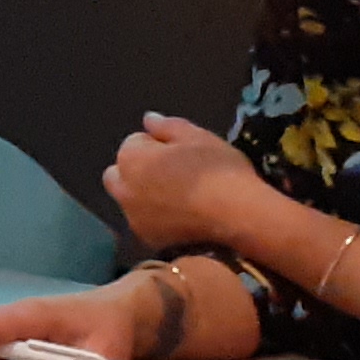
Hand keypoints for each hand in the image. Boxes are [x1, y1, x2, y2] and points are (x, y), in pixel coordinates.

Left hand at [106, 112, 265, 251]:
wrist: (238, 218)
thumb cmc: (218, 170)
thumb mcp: (198, 137)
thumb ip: (167, 126)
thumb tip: (148, 119)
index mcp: (130, 158)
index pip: (133, 143)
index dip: (157, 145)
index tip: (182, 152)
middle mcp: (122, 189)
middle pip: (120, 174)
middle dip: (138, 171)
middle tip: (173, 174)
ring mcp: (133, 218)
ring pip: (131, 201)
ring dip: (144, 196)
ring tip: (180, 197)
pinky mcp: (149, 241)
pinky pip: (146, 223)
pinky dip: (157, 218)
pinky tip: (184, 218)